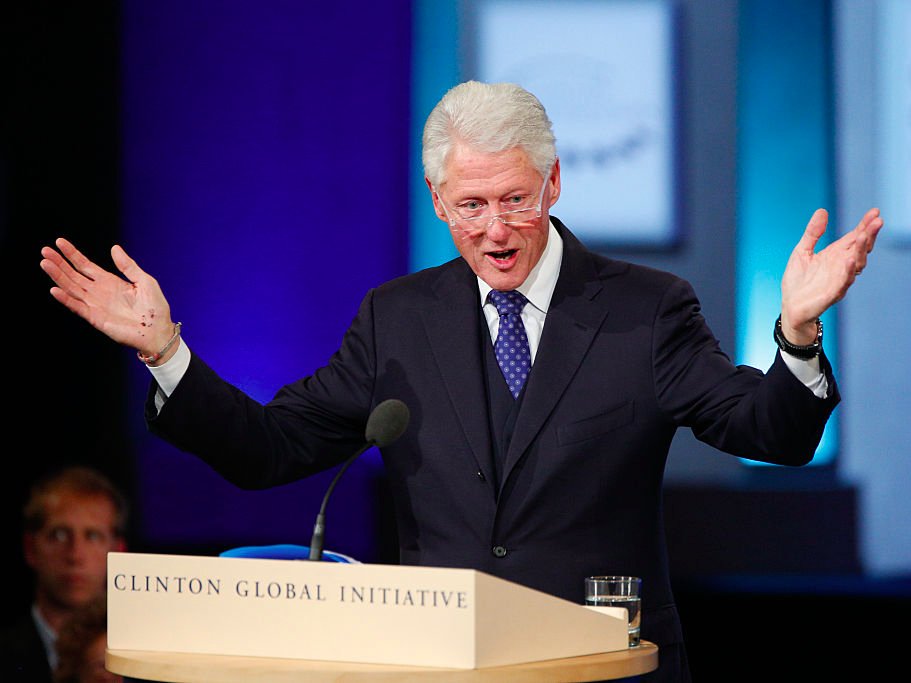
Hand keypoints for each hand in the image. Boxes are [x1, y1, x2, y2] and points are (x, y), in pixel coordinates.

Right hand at [39, 238, 177, 361]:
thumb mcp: (144, 281)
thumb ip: (128, 266)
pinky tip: (55, 289)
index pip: (85, 265)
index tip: (59, 242)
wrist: (159, 331)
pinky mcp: (96, 318)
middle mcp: (99, 292)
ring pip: (71, 288)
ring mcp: (95, 305)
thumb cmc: (155, 308)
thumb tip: (114, 248)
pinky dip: (66, 299)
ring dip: (58, 276)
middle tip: (45, 251)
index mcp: (109, 281)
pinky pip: (78, 307)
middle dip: (59, 263)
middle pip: (73, 275)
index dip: (72, 254)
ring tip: (45, 263)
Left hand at [780, 207, 882, 343]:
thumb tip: (822, 211)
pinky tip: (850, 260)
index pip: (854, 237)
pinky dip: (848, 271)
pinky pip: (843, 282)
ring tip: (864, 236)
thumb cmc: (798, 280)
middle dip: (869, 235)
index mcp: (836, 254)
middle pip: (860, 248)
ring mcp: (839, 279)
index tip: (874, 212)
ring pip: (857, 264)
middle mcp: (841, 266)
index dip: (865, 225)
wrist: (790, 307)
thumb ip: (813, 233)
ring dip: (861, 250)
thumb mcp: (802, 251)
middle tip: (877, 221)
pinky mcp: (832, 293)